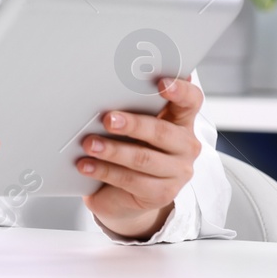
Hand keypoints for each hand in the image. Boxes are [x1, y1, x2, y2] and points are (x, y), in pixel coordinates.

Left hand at [80, 76, 201, 239]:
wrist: (124, 193)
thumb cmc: (127, 146)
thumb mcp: (132, 126)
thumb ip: (129, 106)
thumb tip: (103, 88)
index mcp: (181, 120)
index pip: (191, 101)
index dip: (180, 90)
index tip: (161, 83)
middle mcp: (185, 146)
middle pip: (162, 132)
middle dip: (133, 124)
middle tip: (107, 119)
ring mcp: (177, 172)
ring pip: (144, 159)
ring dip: (112, 150)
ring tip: (88, 144)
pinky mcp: (162, 194)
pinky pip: (131, 181)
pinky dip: (104, 171)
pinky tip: (85, 166)